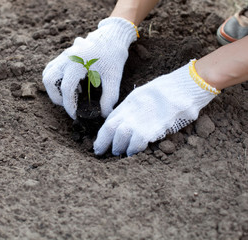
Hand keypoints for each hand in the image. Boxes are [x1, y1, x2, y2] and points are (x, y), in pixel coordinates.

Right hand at [42, 17, 137, 118]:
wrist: (112, 37)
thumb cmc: (113, 56)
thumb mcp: (114, 78)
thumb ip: (109, 97)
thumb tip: (103, 114)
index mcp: (77, 63)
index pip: (66, 88)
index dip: (69, 105)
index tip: (76, 115)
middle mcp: (66, 58)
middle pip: (49, 81)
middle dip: (57, 97)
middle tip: (70, 105)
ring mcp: (63, 56)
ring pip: (47, 74)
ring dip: (54, 89)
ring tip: (70, 96)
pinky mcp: (63, 56)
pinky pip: (51, 69)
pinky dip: (55, 80)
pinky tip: (72, 85)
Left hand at [94, 60, 219, 155]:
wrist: (188, 85)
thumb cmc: (170, 90)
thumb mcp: (146, 94)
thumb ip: (135, 107)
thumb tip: (127, 121)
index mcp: (130, 101)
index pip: (110, 119)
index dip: (102, 134)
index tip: (99, 143)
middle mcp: (132, 109)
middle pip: (111, 128)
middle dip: (103, 142)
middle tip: (101, 151)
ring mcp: (142, 117)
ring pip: (121, 136)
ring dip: (118, 147)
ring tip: (119, 152)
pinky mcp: (154, 126)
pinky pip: (137, 141)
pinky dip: (133, 149)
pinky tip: (132, 152)